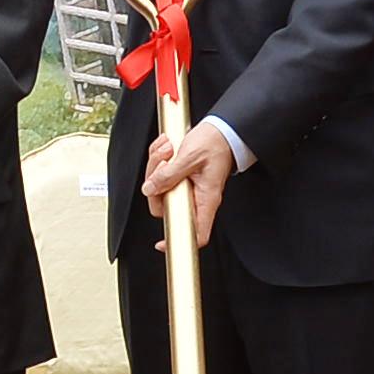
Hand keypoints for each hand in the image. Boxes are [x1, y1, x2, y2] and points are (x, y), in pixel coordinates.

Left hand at [138, 122, 234, 249]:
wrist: (222, 129)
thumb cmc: (215, 143)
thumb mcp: (190, 156)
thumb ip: (169, 174)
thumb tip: (150, 188)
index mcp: (206, 199)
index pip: (196, 233)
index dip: (179, 242)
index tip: (162, 244)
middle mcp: (196, 197)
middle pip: (166, 205)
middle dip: (156, 182)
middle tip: (162, 162)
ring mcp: (187, 187)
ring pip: (160, 187)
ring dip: (157, 165)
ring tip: (168, 149)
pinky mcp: (180, 176)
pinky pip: (162, 174)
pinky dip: (159, 159)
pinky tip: (167, 147)